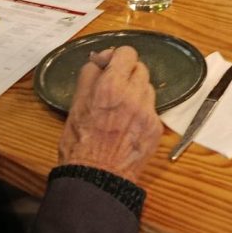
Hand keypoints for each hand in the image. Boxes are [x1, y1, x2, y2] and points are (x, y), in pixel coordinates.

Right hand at [58, 45, 161, 182]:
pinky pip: (152, 109)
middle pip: (140, 67)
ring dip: (136, 91)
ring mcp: (148, 112)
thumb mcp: (75, 104)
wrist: (97, 179)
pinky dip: (142, 112)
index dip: (116, 57)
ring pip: (147, 88)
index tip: (108, 65)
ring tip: (121, 108)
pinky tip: (128, 125)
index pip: (126, 53)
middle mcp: (133, 95)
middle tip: (115, 86)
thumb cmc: (80, 144)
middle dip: (127, 73)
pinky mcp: (156, 128)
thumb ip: (90, 77)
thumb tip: (99, 61)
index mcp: (110, 86)